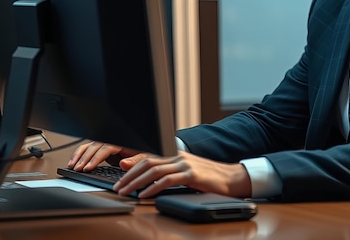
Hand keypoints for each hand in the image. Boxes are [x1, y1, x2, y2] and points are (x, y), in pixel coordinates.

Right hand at [67, 141, 137, 170]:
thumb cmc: (144, 155)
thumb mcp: (143, 158)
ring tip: (71, 165)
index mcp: (120, 142)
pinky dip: (80, 154)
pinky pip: (88, 149)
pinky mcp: (102, 150)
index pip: (105, 148)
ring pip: (89, 146)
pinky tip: (73, 162)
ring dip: (79, 155)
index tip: (87, 167)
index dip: (95, 158)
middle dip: (84, 158)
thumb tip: (124, 164)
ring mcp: (106, 145)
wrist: (144, 155)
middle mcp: (112, 142)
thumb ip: (134, 161)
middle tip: (77, 168)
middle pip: (94, 147)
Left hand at [113, 151, 252, 198]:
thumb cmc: (210, 178)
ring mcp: (185, 164)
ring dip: (136, 182)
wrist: (232, 178)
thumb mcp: (188, 172)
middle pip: (147, 162)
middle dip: (129, 175)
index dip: (132, 163)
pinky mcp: (191, 174)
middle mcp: (179, 156)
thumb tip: (151, 182)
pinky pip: (167, 180)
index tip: (119, 173)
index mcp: (176, 154)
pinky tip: (144, 195)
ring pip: (154, 170)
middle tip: (117, 186)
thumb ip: (171, 172)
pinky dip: (152, 188)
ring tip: (125, 192)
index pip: (149, 156)